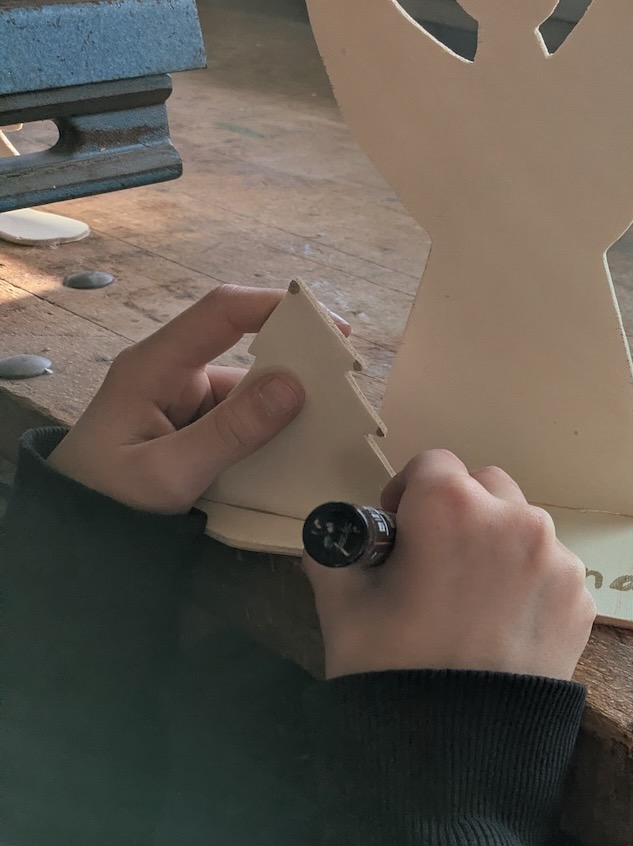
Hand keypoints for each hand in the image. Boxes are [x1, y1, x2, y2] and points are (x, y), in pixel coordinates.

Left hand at [49, 286, 312, 513]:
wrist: (75, 537)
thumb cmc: (109, 501)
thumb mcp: (170, 473)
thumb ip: (232, 432)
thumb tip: (294, 387)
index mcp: (154, 366)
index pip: (221, 312)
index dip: (276, 308)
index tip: (331, 330)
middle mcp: (171, 371)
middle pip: (243, 349)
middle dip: (294, 364)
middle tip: (344, 389)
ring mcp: (182, 398)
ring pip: (248, 389)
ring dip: (286, 406)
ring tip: (331, 427)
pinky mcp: (193, 424)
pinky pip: (242, 416)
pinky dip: (271, 429)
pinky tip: (299, 449)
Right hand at [305, 451, 594, 681]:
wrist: (456, 752)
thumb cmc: (392, 672)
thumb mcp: (341, 606)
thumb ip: (336, 552)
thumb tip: (341, 536)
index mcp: (450, 506)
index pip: (431, 465)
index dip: (407, 495)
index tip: (398, 533)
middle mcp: (514, 519)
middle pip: (486, 486)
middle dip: (459, 512)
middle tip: (434, 564)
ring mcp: (555, 560)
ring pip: (524, 526)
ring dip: (497, 545)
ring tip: (470, 600)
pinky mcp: (580, 599)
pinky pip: (550, 570)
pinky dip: (527, 583)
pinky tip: (500, 626)